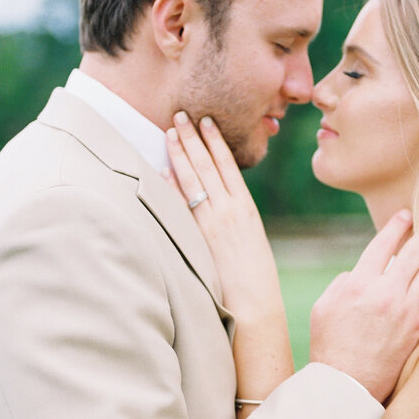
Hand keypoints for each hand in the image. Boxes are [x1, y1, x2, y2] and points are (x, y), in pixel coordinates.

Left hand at [166, 112, 283, 321]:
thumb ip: (234, 220)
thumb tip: (218, 205)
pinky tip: (164, 168)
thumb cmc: (254, 277)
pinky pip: (184, 204)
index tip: (205, 122)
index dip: (214, 141)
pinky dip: (173, 184)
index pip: (228, 165)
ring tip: (170, 131)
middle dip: (193, 138)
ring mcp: (214, 221)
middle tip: (180, 115)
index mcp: (246, 208)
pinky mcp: (201, 236)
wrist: (255, 303)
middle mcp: (231, 209)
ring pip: (195, 178)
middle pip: (208, 165)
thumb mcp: (251, 240)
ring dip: (181, 152)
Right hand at [309, 210, 418, 402]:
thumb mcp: (323, 307)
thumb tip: (361, 272)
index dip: (397, 226)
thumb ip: (343, 283)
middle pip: (414, 252)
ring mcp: (405, 311)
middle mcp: (385, 293)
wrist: (347, 385)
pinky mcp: (418, 327)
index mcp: (358, 284)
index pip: (383, 244)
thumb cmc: (329, 346)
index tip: (406, 214)